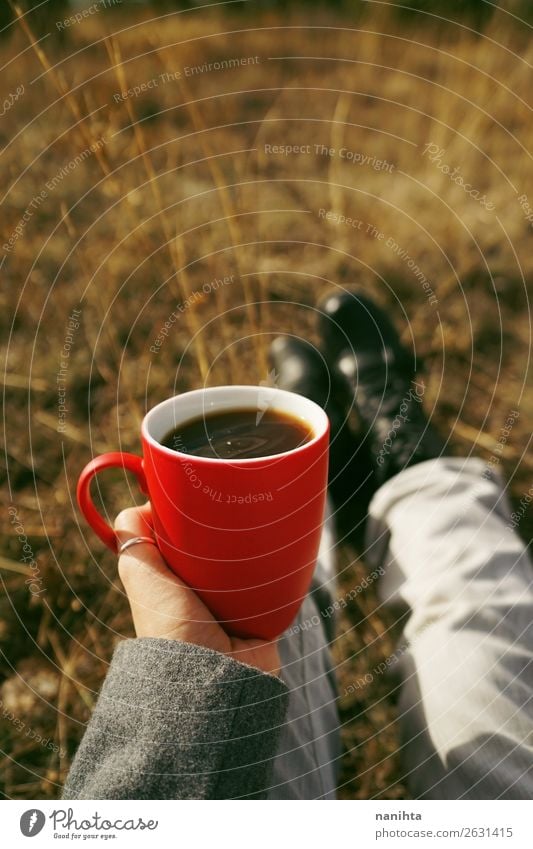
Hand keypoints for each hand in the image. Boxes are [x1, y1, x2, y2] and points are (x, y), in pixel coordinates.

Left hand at [114, 503, 280, 675]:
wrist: (217, 676)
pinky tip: (281, 546)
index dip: (187, 515)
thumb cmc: (173, 625)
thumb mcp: (142, 575)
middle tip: (236, 504)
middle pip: (215, 543)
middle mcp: (200, 591)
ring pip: (246, 558)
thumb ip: (133, 538)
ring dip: (253, 545)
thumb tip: (139, 504)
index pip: (181, 535)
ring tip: (262, 523)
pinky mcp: (263, 611)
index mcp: (171, 581)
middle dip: (224, 527)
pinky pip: (275, 579)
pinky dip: (277, 565)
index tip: (197, 496)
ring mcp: (233, 602)